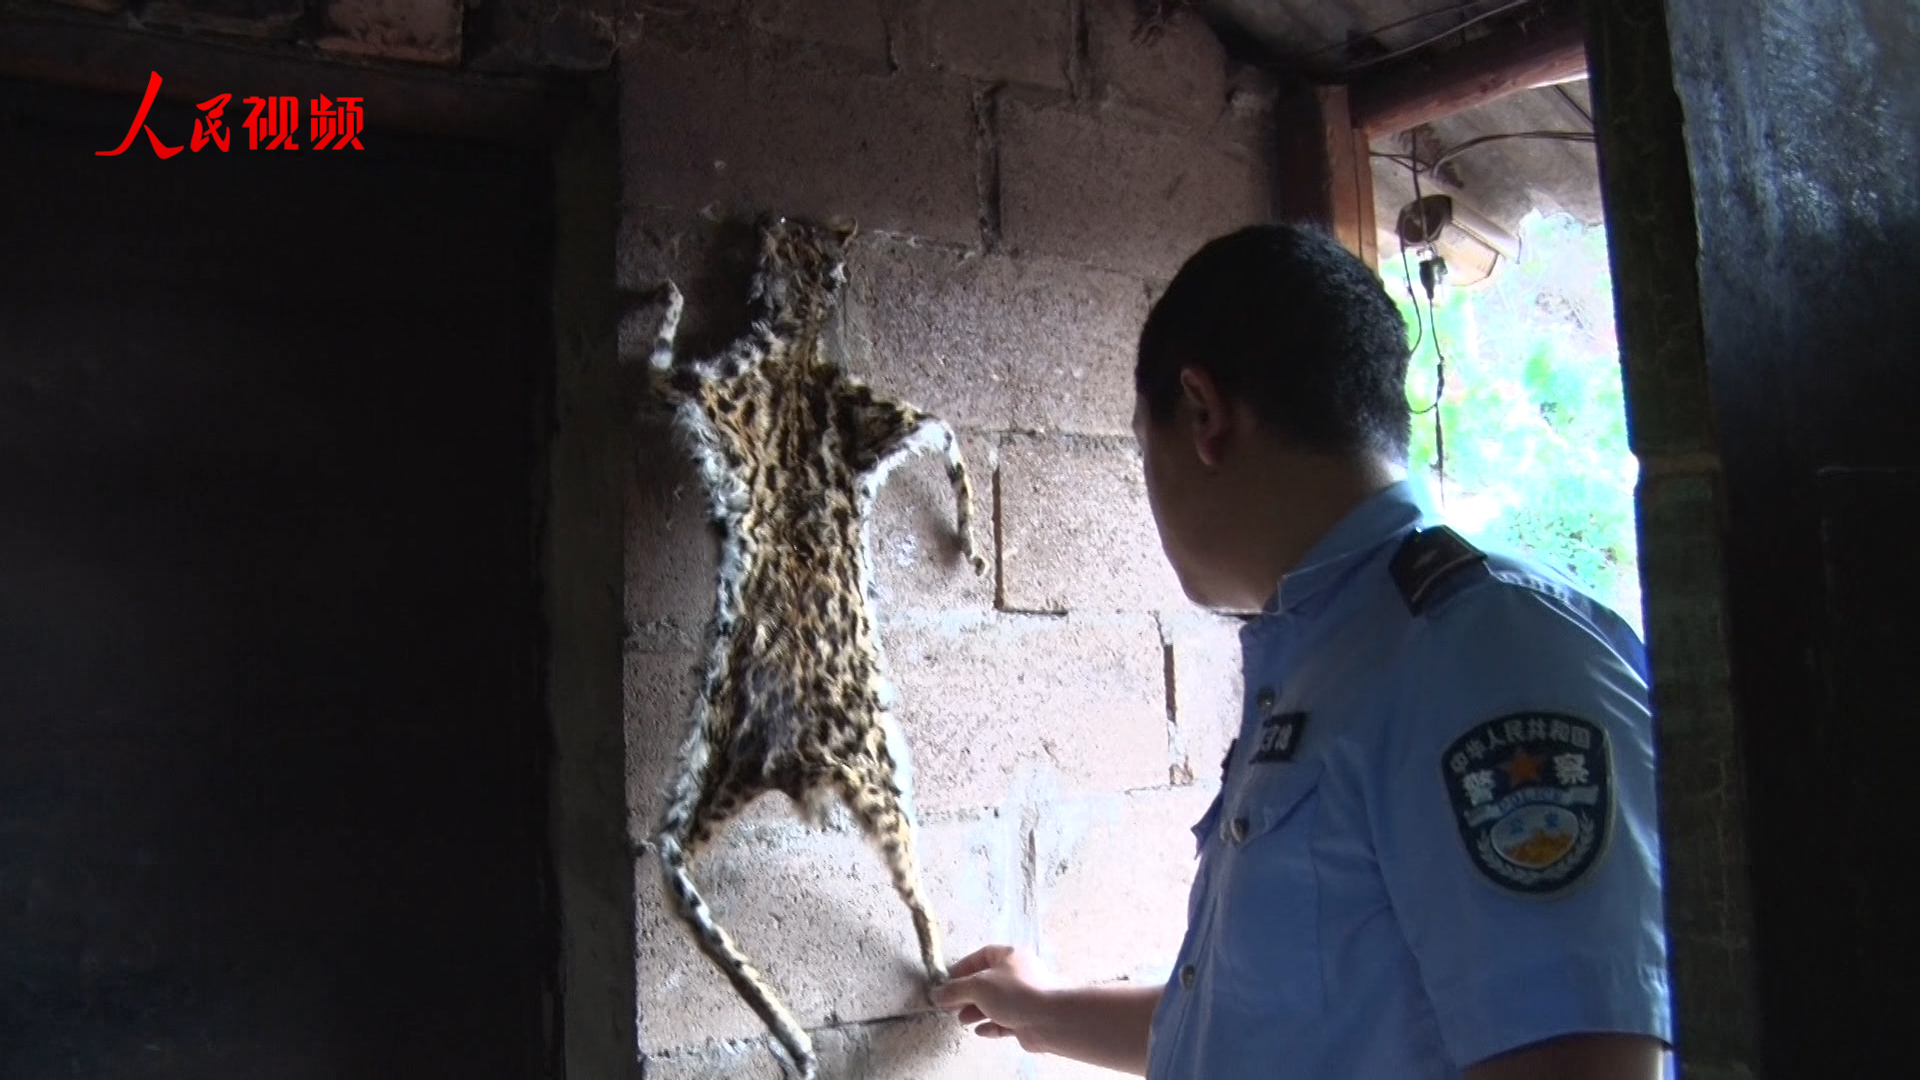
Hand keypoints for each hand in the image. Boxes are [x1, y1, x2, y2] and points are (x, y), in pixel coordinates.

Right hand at [930, 945, 1057, 1052]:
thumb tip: (936, 994)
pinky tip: (980, 1030)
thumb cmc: (1014, 993)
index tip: (948, 981)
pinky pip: (1005, 1020)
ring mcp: (1024, 997)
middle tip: (951, 1004)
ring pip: (995, 1002)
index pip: (983, 955)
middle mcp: (1019, 974)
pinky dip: (991, 1024)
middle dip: (967, 993)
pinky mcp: (1027, 1018)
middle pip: (987, 981)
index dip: (963, 967)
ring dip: (977, 1010)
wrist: (1048, 1019)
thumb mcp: (977, 986)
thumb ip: (955, 990)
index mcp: (1010, 956)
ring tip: (962, 1019)